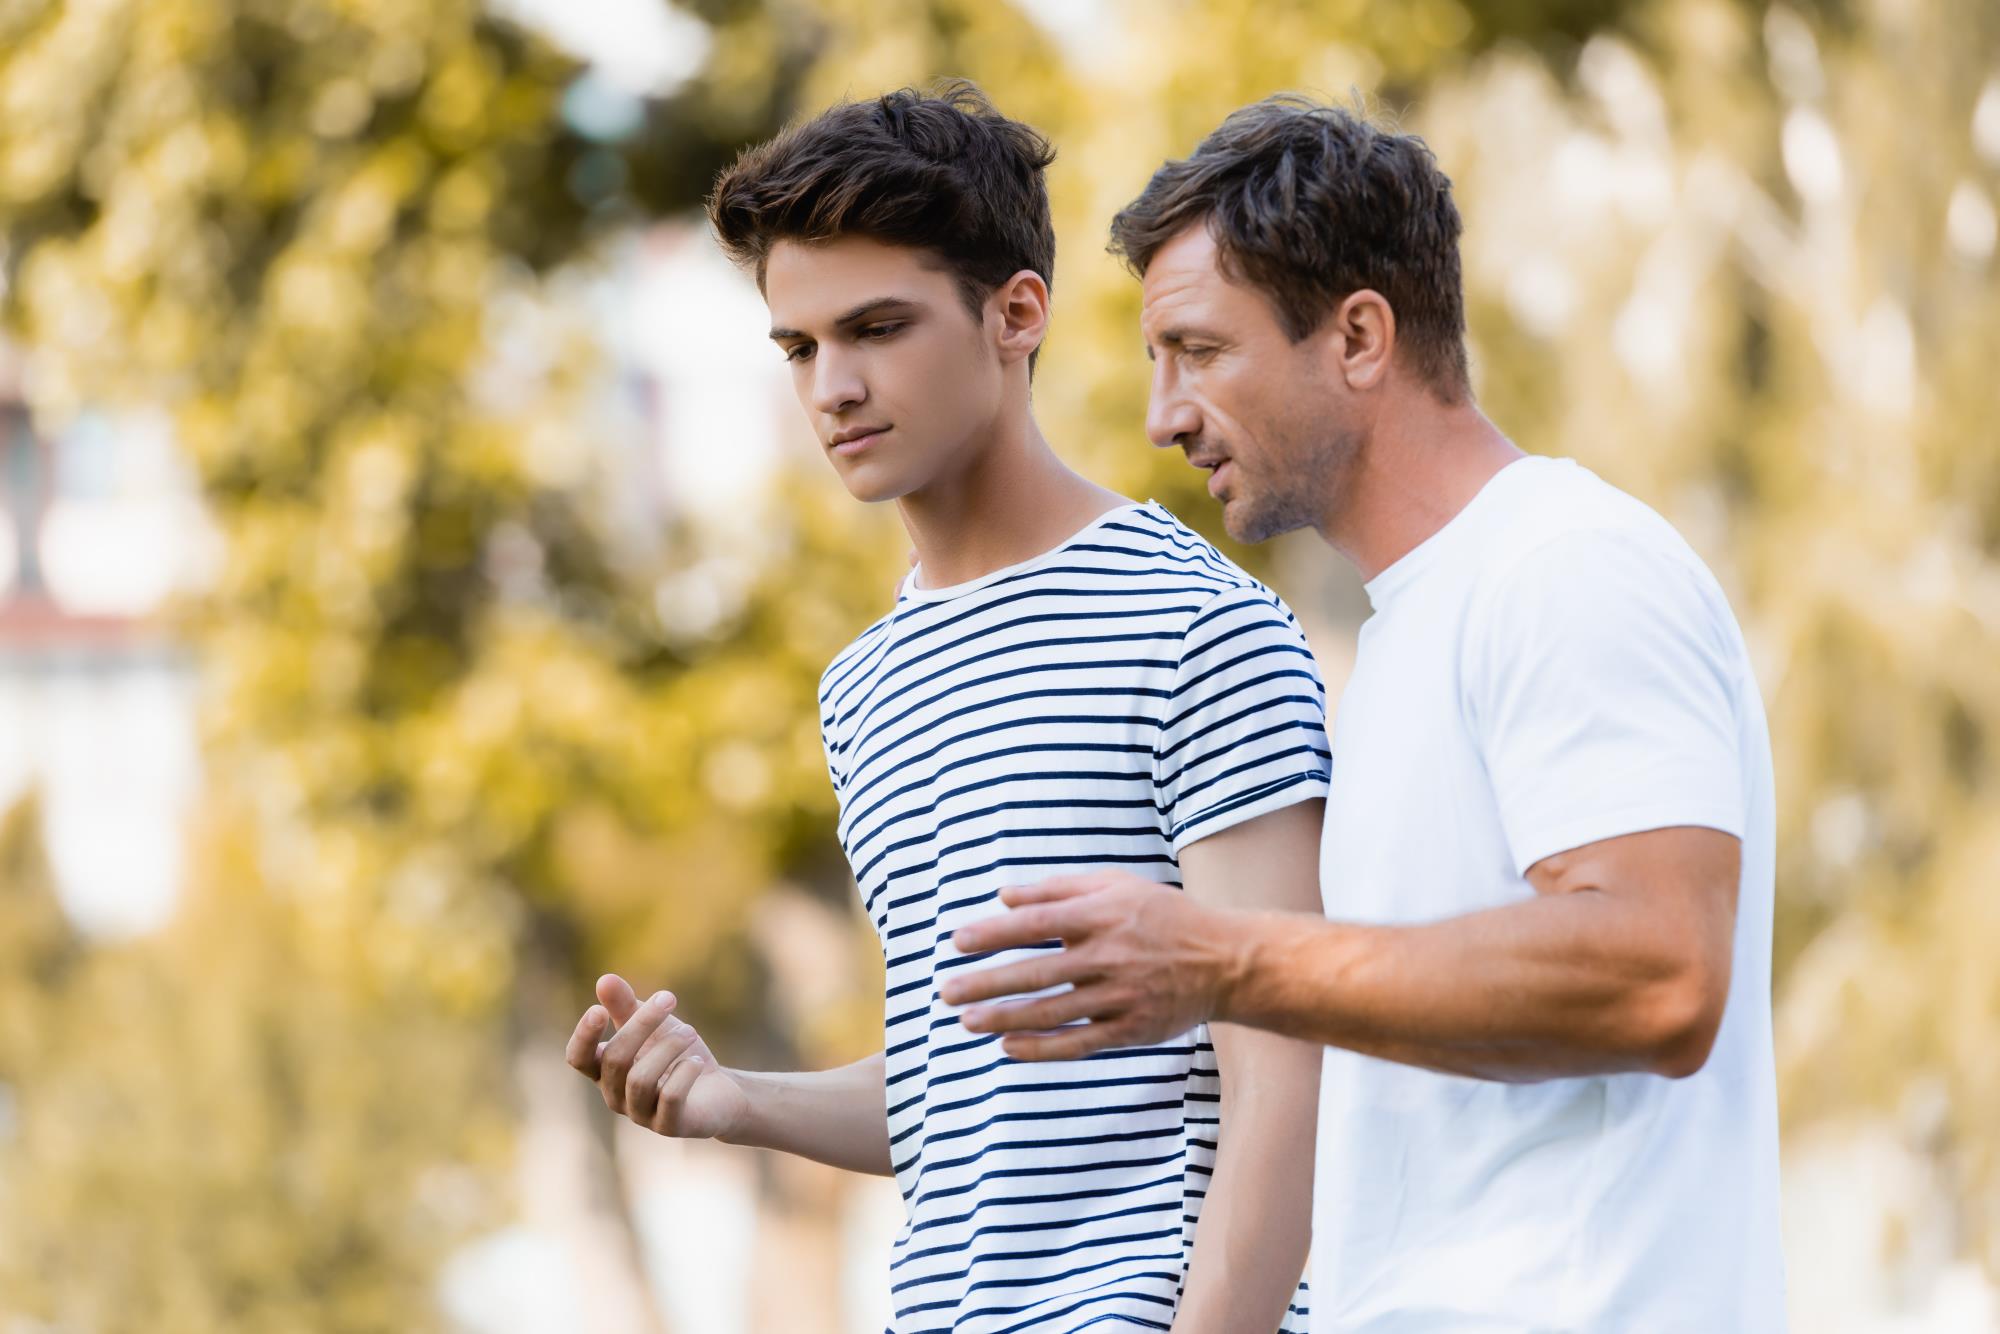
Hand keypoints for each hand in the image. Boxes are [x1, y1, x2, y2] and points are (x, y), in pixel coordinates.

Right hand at [564, 973, 750, 1140]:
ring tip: (690, 1032)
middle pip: (614, 1060)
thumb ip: (626, 1006)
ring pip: (639, 1079)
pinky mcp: (669, 1126)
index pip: (578, 1058)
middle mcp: (616, 1096)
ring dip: (667, 1047)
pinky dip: (684, 1073)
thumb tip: (604, 979)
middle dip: (642, 1024)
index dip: (583, 1036)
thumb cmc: (676, 1056)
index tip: (600, 1009)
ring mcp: (640, 1114)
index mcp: (605, 1072)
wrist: (719, 1092)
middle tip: (669, 999)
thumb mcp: (653, 1026)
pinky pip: (670, 1098)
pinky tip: (697, 1061)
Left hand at [939, 872, 1243, 1061]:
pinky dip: (1041, 1047)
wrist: (1226, 961)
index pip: (1035, 923)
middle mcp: (1108, 955)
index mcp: (1101, 914)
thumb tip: (1004, 896)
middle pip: (1036, 972)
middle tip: (946, 991)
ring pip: (1052, 1012)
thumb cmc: (1163, 916)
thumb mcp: (1116, 885)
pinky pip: (1078, 1043)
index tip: (957, 941)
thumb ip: (1059, 888)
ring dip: (1004, 1017)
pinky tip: (1008, 1046)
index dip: (993, 932)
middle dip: (987, 982)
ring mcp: (1120, 996)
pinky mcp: (1130, 1030)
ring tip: (967, 1022)